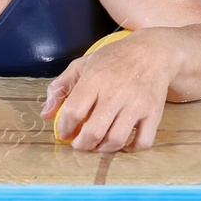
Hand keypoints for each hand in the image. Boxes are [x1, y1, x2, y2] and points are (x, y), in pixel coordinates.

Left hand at [43, 31, 172, 152]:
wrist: (153, 51)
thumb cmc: (114, 59)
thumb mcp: (82, 64)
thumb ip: (60, 87)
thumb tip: (46, 115)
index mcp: (95, 79)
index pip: (73, 112)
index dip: (65, 128)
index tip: (66, 132)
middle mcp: (116, 93)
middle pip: (93, 132)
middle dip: (81, 145)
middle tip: (80, 143)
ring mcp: (137, 104)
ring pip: (116, 140)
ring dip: (102, 149)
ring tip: (98, 144)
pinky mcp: (154, 112)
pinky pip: (143, 141)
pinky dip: (131, 149)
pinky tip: (123, 144)